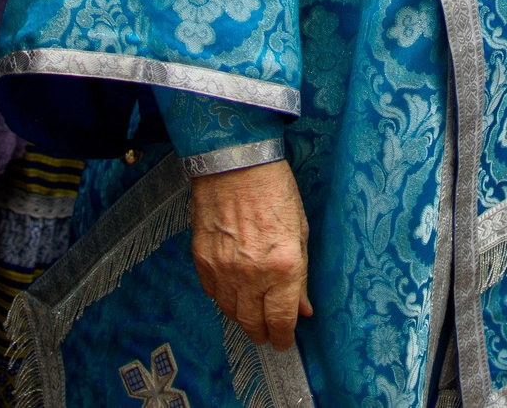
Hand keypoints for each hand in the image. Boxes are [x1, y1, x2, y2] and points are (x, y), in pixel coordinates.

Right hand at [189, 158, 311, 348]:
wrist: (234, 163)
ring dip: (242, 317)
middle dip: (262, 333)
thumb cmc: (274, 189)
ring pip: (231, 313)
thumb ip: (301, 276)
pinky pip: (212, 294)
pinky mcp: (203, 261)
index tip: (283, 341)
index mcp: (283, 267)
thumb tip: (303, 309)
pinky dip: (224, 298)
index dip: (283, 337)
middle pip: (253, 324)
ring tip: (251, 313)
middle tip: (268, 332)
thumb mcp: (299, 231)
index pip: (281, 320)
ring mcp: (224, 270)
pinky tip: (233, 291)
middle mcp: (252, 275)